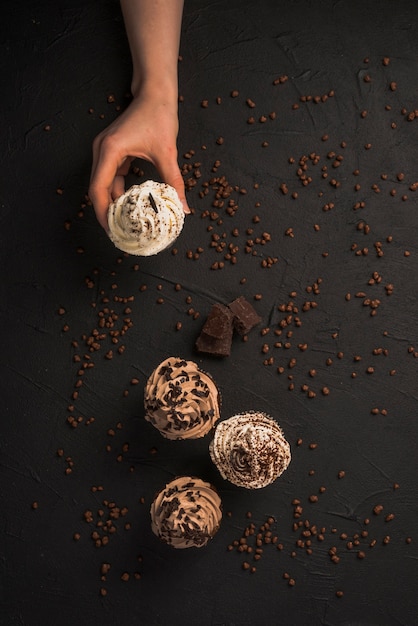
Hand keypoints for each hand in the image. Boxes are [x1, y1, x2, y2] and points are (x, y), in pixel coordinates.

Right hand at [88, 91, 189, 229]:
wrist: (155, 93)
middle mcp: (102, 150)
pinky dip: (119, 191)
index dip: (102, 213)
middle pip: (97, 189)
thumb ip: (174, 182)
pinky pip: (112, 177)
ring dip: (113, 202)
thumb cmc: (159, 115)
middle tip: (118, 232)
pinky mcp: (113, 151)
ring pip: (104, 184)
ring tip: (124, 222)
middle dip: (106, 212)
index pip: (98, 189)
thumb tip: (184, 207)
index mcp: (110, 150)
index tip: (111, 230)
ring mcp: (105, 151)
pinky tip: (131, 205)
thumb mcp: (167, 153)